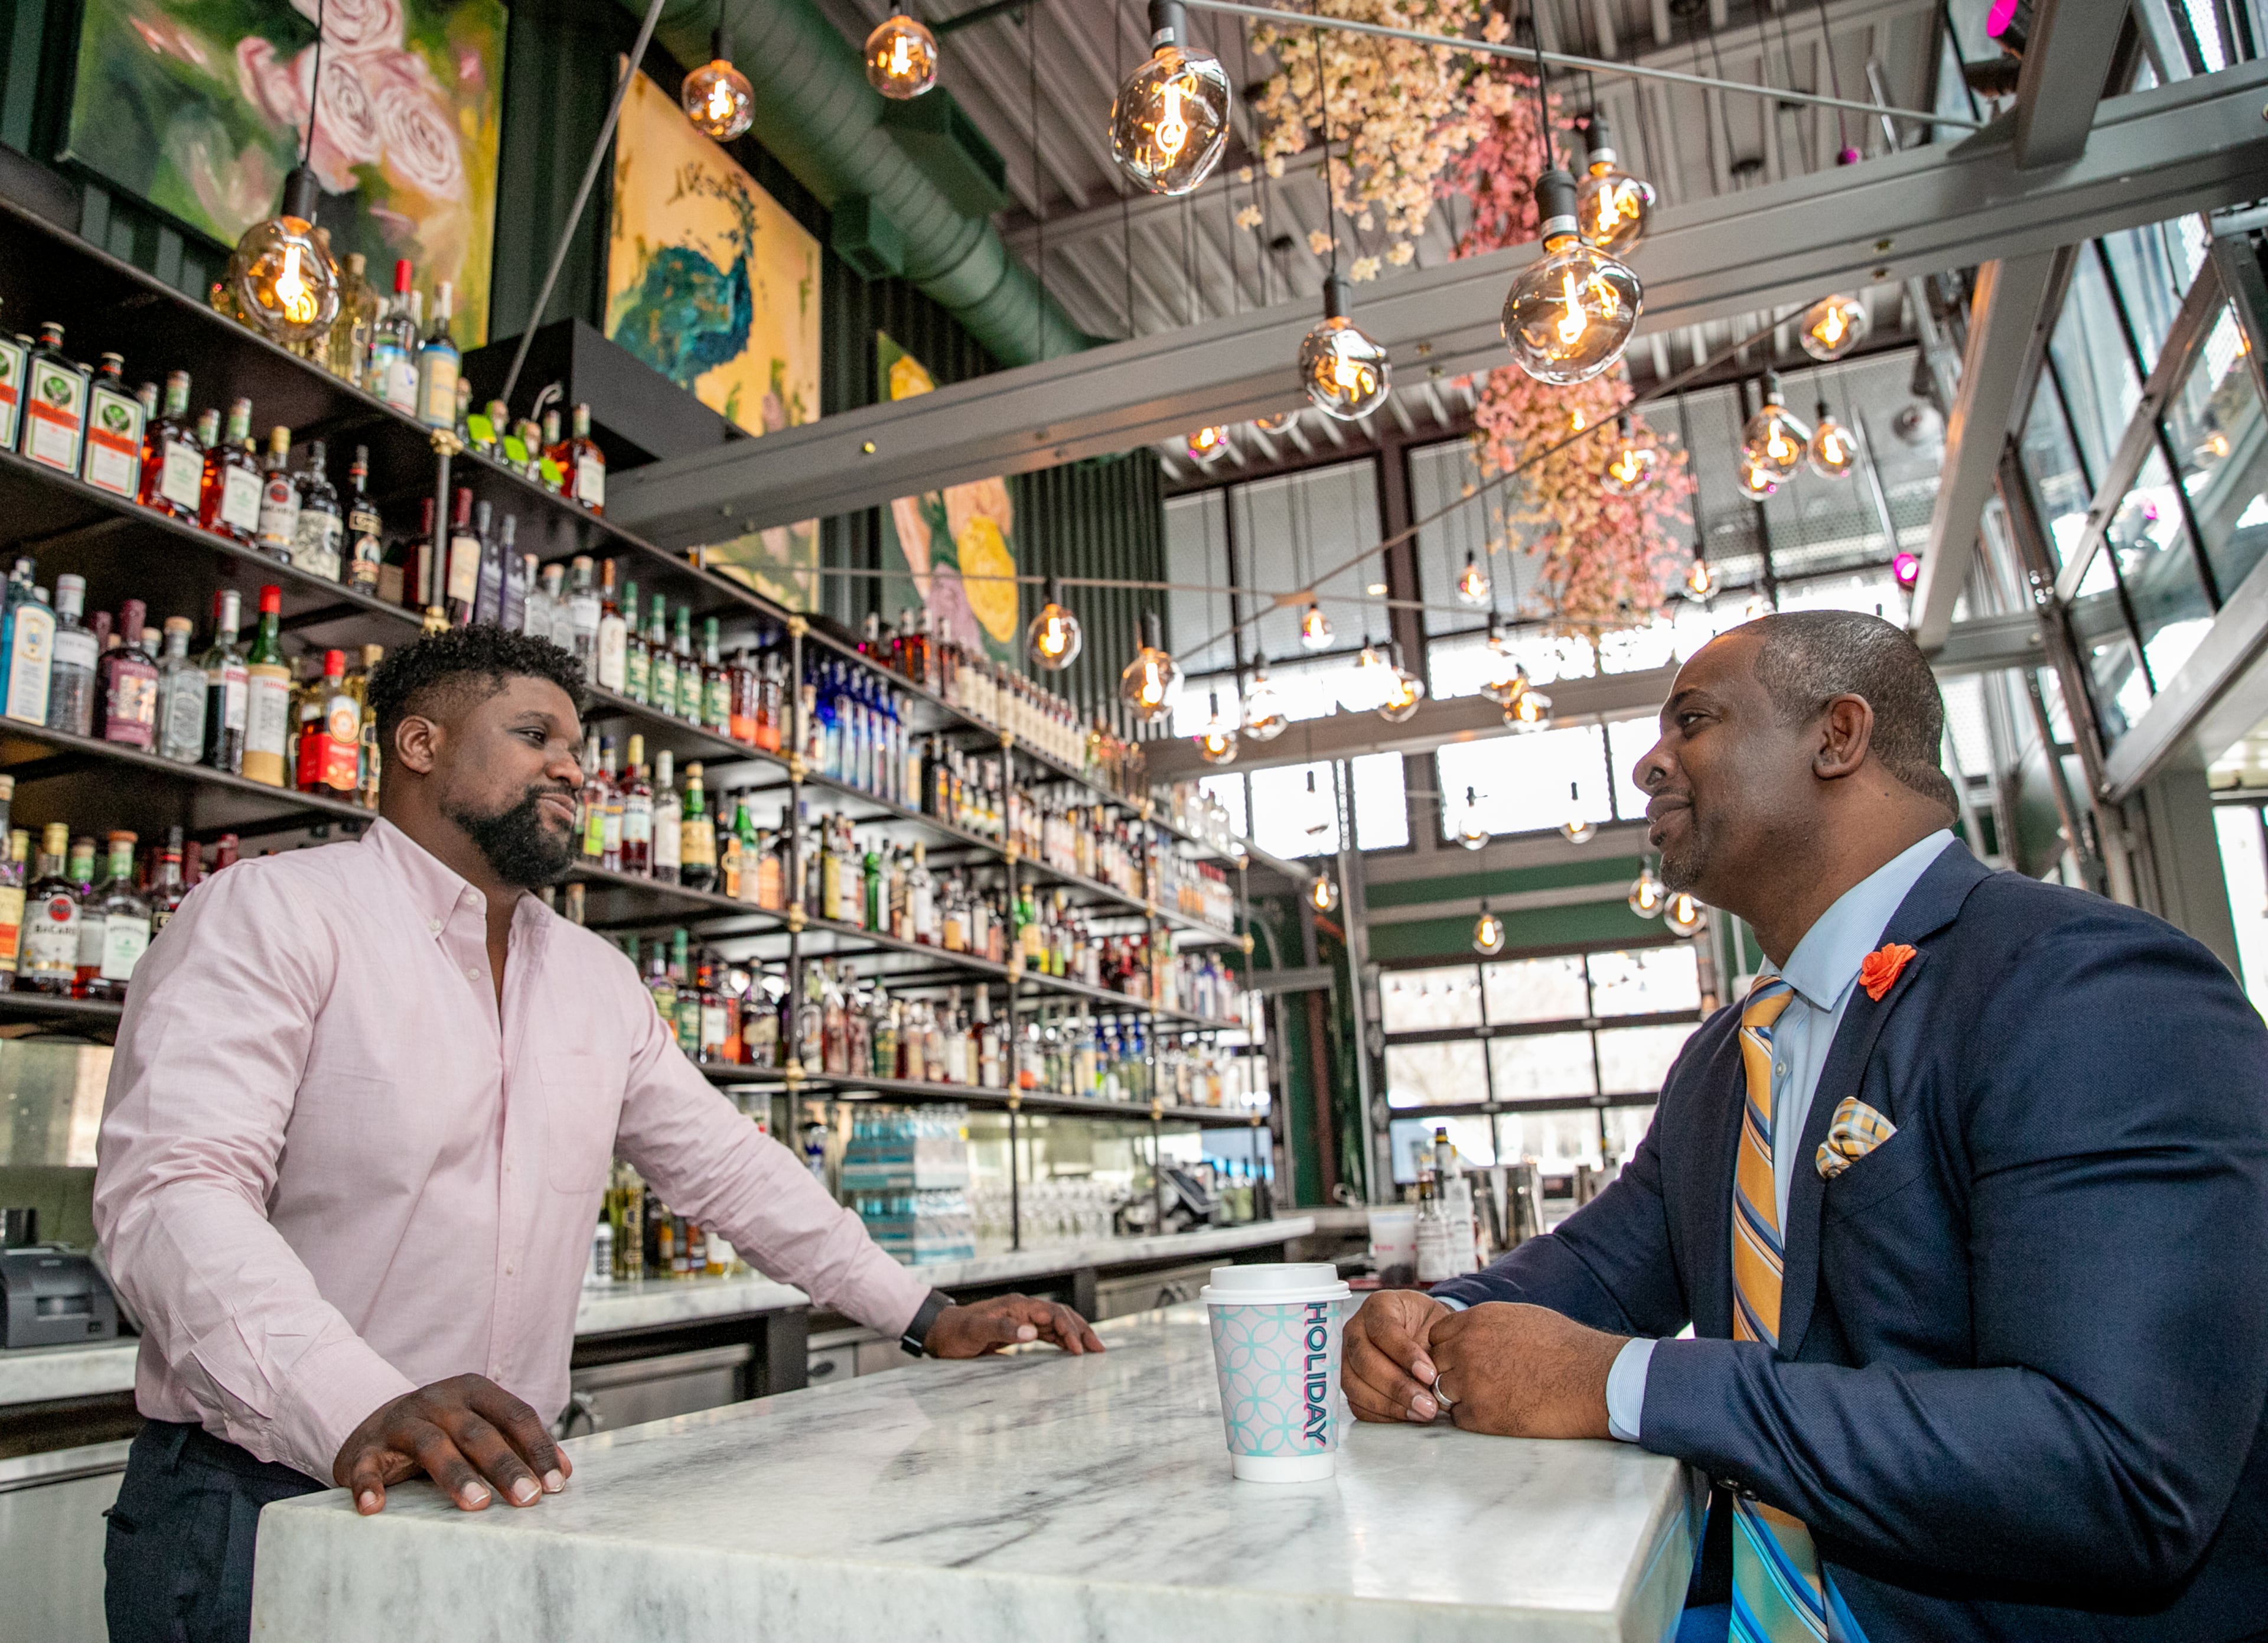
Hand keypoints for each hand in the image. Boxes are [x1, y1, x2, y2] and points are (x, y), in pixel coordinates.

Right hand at [332, 1373, 572, 1515]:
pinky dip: (370, 1486)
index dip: (538, 1449)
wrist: (376, 1424)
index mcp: (474, 1391)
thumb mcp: (481, 1427)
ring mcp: (402, 1422)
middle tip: (527, 1498)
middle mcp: (440, 1401)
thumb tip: (562, 1473)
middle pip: (479, 1433)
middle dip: (506, 1466)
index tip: (556, 1484)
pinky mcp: (367, 1449)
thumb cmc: (442, 1430)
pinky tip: (376, 1507)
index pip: (515, 1416)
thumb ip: (519, 1445)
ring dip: (456, 1475)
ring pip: (432, 1445)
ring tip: (476, 1504)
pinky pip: (368, 1467)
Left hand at [925, 1294, 1105, 1357]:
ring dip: (1076, 1336)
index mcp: (1018, 1306)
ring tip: (1093, 1351)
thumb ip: (1003, 1329)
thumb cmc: (957, 1332)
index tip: (1078, 1350)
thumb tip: (1031, 1333)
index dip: (1068, 1330)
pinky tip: (1071, 1351)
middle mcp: (1024, 1310)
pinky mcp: (1019, 1331)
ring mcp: (1023, 1319)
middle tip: (1099, 1349)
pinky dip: (1062, 1341)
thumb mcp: (976, 1331)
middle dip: (1082, 1330)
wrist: (942, 1333)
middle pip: (1061, 1316)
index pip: (1053, 1314)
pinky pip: (1047, 1334)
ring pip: (1057, 1325)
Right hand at [1343, 1289, 1453, 1423]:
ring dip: (1390, 1404)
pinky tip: (1407, 1415)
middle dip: (1397, 1386)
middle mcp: (1355, 1329)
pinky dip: (1382, 1414)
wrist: (1422, 1330)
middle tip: (1427, 1403)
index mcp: (1378, 1306)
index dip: (1405, 1354)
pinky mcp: (1349, 1381)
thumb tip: (1432, 1381)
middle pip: (1364, 1360)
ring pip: (1355, 1384)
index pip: (1382, 1330)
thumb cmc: (1428, 1324)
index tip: (1430, 1374)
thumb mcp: (1435, 1322)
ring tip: (1421, 1413)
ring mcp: (1347, 1356)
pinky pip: (1356, 1403)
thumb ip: (1430, 1346)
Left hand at [1427, 1302, 1627, 1438]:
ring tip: (1491, 1398)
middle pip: (1434, 1365)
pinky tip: (1499, 1413)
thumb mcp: (1521, 1317)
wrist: (1591, 1379)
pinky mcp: (1481, 1416)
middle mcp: (1466, 1349)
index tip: (1465, 1359)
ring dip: (1460, 1397)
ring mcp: (1470, 1383)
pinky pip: (1459, 1418)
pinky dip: (1473, 1419)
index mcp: (1476, 1321)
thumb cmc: (1565, 1347)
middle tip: (1476, 1382)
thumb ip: (1488, 1324)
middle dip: (1451, 1373)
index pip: (1437, 1337)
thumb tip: (1472, 1332)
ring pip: (1442, 1392)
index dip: (1450, 1350)